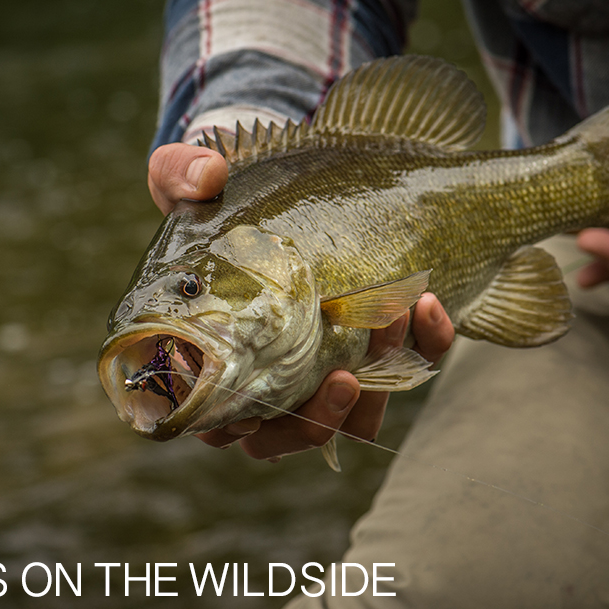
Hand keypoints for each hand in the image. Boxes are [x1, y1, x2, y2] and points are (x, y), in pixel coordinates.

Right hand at [148, 141, 455, 459]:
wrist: (276, 184)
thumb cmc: (217, 199)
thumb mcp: (189, 180)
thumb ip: (182, 176)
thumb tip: (206, 174)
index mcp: (211, 363)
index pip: (219, 425)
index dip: (240, 427)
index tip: (259, 405)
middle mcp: (269, 381)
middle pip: (293, 435)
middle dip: (324, 415)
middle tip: (345, 375)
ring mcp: (325, 368)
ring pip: (357, 414)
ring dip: (379, 379)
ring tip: (392, 317)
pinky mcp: (377, 346)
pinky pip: (410, 365)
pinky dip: (425, 344)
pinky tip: (426, 302)